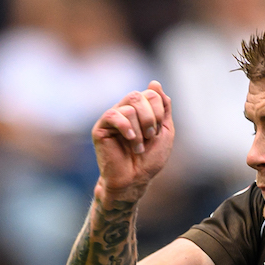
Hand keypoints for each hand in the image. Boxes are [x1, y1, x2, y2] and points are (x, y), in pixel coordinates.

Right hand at [91, 82, 175, 205]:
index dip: (159, 111)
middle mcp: (125, 110)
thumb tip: (154, 83)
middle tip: (150, 137)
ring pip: (129, 107)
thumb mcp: (164, 131)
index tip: (157, 132)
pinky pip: (113, 115)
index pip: (151, 93)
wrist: (134, 181)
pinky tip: (129, 139)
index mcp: (140, 110)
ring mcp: (112, 119)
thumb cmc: (149, 160)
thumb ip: (163, 107)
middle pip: (138, 96)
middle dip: (149, 118)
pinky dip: (126, 127)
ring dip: (139, 130)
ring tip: (138, 147)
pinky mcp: (100, 128)